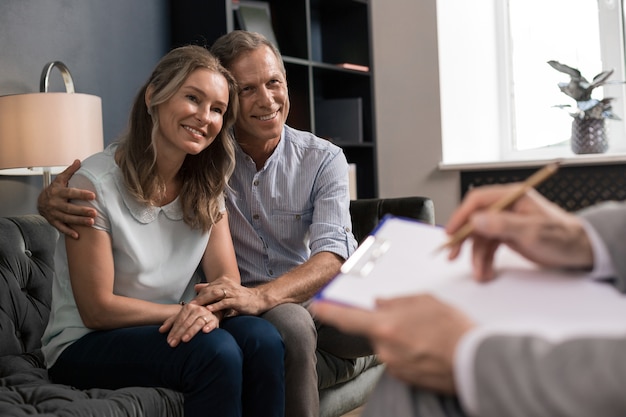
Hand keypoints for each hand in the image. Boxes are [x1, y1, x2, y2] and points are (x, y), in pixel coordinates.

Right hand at [37, 160, 96, 238]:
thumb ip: (70, 171)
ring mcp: (53, 213)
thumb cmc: (54, 189)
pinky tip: (78, 235)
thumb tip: (79, 161)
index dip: (81, 194)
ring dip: (79, 221)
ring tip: (91, 222)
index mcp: (58, 192)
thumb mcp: (60, 179)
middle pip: (69, 208)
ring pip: (66, 218)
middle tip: (94, 212)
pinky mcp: (53, 221)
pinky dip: (68, 232)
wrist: (40, 201)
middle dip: (82, 211)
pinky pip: (60, 227)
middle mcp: (55, 203)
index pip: (71, 193)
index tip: (93, 196)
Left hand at [159, 302, 218, 346]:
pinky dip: (208, 327)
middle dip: (179, 334)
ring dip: (191, 331)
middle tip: (173, 343)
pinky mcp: (214, 320)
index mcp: (189, 307)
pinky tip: (204, 331)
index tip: (169, 341)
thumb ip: (171, 323)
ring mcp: (207, 314)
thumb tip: (160, 330)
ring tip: (184, 340)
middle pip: (187, 322)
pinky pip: (211, 323)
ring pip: (198, 323)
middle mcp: (198, 309)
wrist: (211, 314)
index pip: (179, 320)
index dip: (173, 330)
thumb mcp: (182, 317)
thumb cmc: (194, 317)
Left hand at [195, 277, 266, 315]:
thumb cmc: (242, 297)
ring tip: (195, 307)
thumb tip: (196, 286)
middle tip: (188, 306)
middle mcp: (227, 285)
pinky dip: (216, 306)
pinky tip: (209, 309)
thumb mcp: (226, 291)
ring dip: (204, 301)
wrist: (259, 299)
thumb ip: (211, 288)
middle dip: (198, 298)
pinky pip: (224, 302)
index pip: (207, 288)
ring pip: (215, 294)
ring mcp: (232, 292)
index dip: (198, 295)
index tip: (188, 303)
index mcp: (223, 282)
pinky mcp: (237, 300)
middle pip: (209, 290)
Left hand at [311, 294, 473, 393]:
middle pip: (373, 331)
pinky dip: (407, 352)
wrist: (475, 360)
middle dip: (386, 323)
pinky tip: (427, 347)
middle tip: (412, 320)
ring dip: (399, 338)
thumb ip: (396, 300)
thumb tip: (380, 303)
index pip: (347, 318)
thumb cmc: (454, 329)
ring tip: (426, 335)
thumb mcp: (425, 301)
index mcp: (386, 325)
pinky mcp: (403, 378)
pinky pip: (397, 359)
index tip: (318, 307)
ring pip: (386, 345)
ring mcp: (393, 366)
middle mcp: (385, 348)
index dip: (329, 311)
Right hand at [445, 185, 592, 280]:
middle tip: (454, 254)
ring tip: (479, 272)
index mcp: (512, 197)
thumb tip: (476, 220)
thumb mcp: (532, 231)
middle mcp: (506, 207)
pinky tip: (486, 271)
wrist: (579, 251)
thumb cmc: (564, 237)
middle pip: (474, 220)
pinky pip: (488, 247)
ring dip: (476, 256)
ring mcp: (505, 222)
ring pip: (480, 237)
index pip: (478, 201)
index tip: (452, 232)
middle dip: (464, 239)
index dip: (461, 216)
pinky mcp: (507, 235)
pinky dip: (484, 260)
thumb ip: (503, 224)